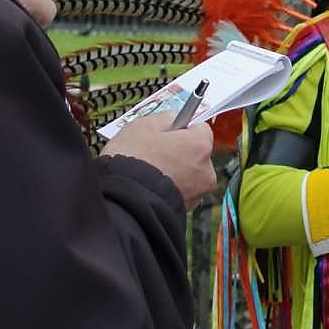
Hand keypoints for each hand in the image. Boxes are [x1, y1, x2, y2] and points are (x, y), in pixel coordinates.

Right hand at [101, 113, 218, 209]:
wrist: (121, 201)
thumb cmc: (132, 160)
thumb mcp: (144, 125)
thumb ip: (166, 118)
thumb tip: (175, 118)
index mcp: (200, 145)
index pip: (200, 129)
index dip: (182, 130)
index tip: (167, 134)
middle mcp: (206, 170)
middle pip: (197, 154)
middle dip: (180, 152)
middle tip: (155, 153)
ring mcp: (197, 193)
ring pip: (189, 175)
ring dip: (176, 172)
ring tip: (150, 172)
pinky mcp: (186, 210)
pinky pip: (181, 193)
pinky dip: (171, 189)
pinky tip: (151, 187)